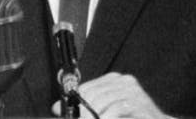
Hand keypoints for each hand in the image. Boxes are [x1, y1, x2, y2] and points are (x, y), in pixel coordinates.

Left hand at [50, 72, 167, 118]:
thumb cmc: (131, 118)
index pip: (86, 88)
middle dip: (83, 113)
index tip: (73, 115)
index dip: (76, 103)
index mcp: (115, 80)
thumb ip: (83, 108)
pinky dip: (105, 117)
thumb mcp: (103, 112)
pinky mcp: (139, 103)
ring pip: (101, 102)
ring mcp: (133, 92)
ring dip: (92, 117)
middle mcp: (125, 82)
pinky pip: (116, 109)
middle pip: (92, 95)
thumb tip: (56, 107)